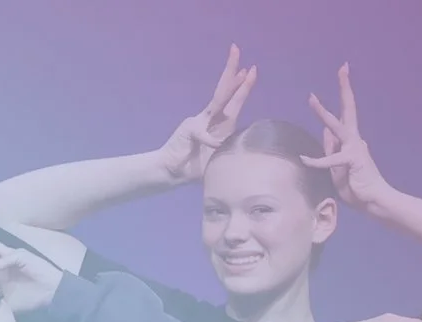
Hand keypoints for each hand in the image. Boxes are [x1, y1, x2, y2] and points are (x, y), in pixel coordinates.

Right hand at [151, 45, 255, 183]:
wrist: (169, 171)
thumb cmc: (194, 167)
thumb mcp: (220, 159)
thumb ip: (230, 150)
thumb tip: (250, 152)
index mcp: (221, 125)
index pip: (234, 101)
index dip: (243, 86)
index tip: (252, 70)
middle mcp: (211, 118)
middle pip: (225, 92)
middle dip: (234, 73)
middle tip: (238, 51)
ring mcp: (200, 121)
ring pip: (219, 100)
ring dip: (231, 85)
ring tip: (243, 71)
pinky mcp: (190, 129)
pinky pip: (202, 131)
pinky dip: (209, 138)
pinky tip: (214, 144)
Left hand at [303, 65, 395, 213]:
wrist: (374, 201)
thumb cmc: (356, 186)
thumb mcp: (336, 166)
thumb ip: (331, 148)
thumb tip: (325, 130)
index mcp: (350, 140)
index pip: (344, 113)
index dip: (342, 94)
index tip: (342, 74)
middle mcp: (354, 140)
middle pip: (348, 109)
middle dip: (345, 87)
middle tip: (343, 67)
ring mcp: (354, 148)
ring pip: (338, 126)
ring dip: (323, 113)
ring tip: (311, 99)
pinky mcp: (352, 160)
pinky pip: (331, 159)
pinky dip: (317, 160)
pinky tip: (304, 159)